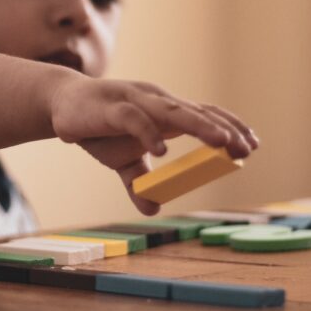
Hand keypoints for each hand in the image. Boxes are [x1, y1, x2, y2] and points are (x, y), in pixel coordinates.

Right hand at [49, 78, 258, 213]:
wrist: (59, 105)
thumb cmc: (96, 127)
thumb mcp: (121, 161)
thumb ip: (139, 182)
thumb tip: (153, 209)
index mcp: (163, 112)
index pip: (204, 114)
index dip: (229, 127)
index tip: (251, 146)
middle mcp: (155, 102)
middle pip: (196, 112)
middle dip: (224, 129)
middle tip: (245, 148)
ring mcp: (135, 101)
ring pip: (173, 111)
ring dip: (199, 125)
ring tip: (221, 142)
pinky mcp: (112, 108)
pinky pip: (135, 119)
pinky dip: (149, 134)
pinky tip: (162, 152)